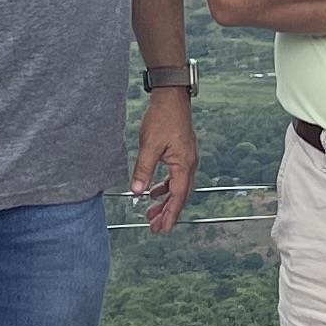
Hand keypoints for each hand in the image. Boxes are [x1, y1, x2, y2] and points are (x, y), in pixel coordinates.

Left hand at [130, 86, 197, 233]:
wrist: (172, 97)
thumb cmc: (163, 118)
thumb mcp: (149, 146)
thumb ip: (143, 170)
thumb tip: (136, 191)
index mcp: (184, 164)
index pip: (178, 196)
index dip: (170, 214)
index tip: (162, 228)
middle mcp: (189, 164)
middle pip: (180, 195)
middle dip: (167, 212)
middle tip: (154, 227)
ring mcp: (187, 158)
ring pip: (177, 187)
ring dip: (165, 200)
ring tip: (151, 212)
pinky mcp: (181, 153)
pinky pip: (175, 177)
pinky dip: (165, 187)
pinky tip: (154, 191)